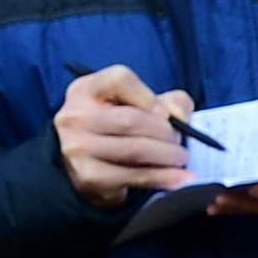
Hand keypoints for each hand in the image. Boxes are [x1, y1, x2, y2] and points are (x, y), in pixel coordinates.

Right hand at [53, 63, 192, 207]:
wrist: (90, 163)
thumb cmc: (120, 126)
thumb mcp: (141, 103)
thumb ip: (169, 101)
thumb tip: (178, 117)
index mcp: (86, 89)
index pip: (120, 80)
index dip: (149, 96)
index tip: (168, 113)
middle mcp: (75, 116)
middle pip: (130, 120)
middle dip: (165, 132)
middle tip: (181, 141)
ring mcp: (77, 148)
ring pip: (134, 150)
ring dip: (167, 156)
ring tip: (182, 157)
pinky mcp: (88, 177)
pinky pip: (133, 176)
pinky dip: (162, 178)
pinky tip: (180, 178)